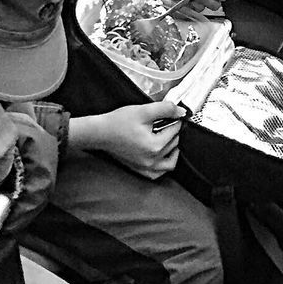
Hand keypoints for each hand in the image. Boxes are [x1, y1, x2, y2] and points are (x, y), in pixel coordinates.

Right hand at [69, 103, 184, 179]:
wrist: (100, 133)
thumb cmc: (118, 122)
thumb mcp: (143, 111)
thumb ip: (165, 109)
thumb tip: (181, 112)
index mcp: (155, 146)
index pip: (175, 131)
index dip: (175, 120)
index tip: (172, 114)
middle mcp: (152, 160)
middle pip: (174, 145)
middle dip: (173, 132)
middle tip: (167, 122)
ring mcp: (145, 168)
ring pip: (170, 162)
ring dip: (173, 149)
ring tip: (168, 138)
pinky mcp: (139, 170)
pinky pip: (158, 173)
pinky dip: (163, 165)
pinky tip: (162, 155)